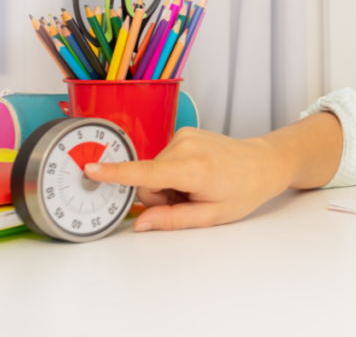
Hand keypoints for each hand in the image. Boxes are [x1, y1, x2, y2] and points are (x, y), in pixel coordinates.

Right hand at [85, 127, 291, 231]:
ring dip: (167, 184)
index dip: (116, 173)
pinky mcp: (183, 131)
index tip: (90, 168)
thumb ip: (173, 220)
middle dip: (160, 196)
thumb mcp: (211, 216)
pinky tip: (194, 175)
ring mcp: (184, 135)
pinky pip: (162, 160)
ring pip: (152, 171)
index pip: (146, 173)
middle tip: (189, 200)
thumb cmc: (244, 189)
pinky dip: (173, 172)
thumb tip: (140, 224)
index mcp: (193, 168)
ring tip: (195, 186)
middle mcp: (185, 146)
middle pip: (146, 180)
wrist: (265, 162)